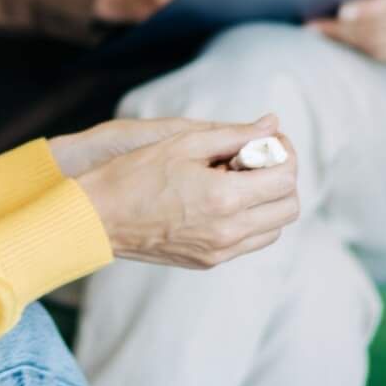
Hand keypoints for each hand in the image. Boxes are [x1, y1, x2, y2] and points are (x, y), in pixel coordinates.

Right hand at [71, 116, 300, 268]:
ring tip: (237, 181)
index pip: (286, 178)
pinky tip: (222, 200)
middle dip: (281, 178)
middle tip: (254, 160)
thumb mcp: (183, 142)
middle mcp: (229, 230)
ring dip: (268, 202)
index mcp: (225, 197)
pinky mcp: (208, 261)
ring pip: (274, 229)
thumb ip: (235, 133)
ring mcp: (220, 250)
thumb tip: (272, 124)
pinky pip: (249, 242)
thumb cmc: (134, 174)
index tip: (265, 142)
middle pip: (289, 207)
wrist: (97, 218)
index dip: (284, 154)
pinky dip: (250, 220)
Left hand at [309, 0, 385, 63]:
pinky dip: (359, 47)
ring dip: (344, 39)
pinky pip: (382, 54)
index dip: (366, 9)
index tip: (341, 11)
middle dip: (342, 27)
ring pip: (376, 44)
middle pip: (378, 28)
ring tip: (320, 32)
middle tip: (313, 25)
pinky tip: (339, 39)